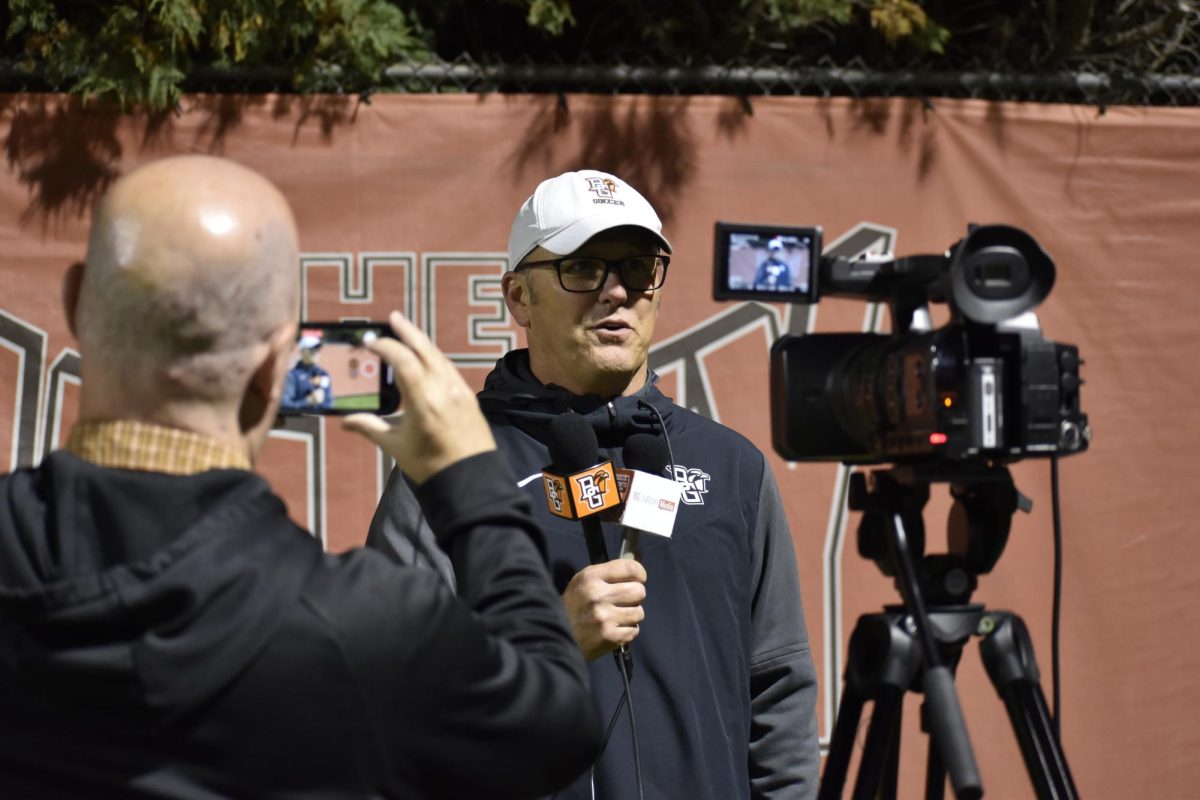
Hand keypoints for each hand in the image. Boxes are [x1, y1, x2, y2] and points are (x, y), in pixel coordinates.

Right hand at [343, 311, 495, 483]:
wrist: (471, 480)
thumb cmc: (430, 466)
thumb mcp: (396, 447)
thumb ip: (370, 427)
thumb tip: (346, 421)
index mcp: (423, 401)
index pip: (403, 360)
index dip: (386, 346)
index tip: (371, 343)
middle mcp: (444, 390)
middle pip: (425, 349)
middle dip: (408, 331)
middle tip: (393, 318)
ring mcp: (460, 391)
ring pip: (439, 357)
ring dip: (422, 342)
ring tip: (408, 332)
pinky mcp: (469, 397)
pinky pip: (450, 369)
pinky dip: (435, 358)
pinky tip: (428, 358)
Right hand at [561, 559, 646, 660]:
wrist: (554, 636)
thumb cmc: (573, 606)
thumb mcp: (584, 581)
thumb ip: (611, 571)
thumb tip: (639, 561)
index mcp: (591, 577)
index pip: (631, 568)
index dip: (639, 574)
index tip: (637, 579)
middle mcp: (598, 595)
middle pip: (639, 591)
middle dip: (635, 596)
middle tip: (623, 601)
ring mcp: (605, 618)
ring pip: (639, 613)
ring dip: (631, 615)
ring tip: (616, 617)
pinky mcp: (609, 637)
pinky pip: (634, 631)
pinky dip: (627, 631)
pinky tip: (614, 629)